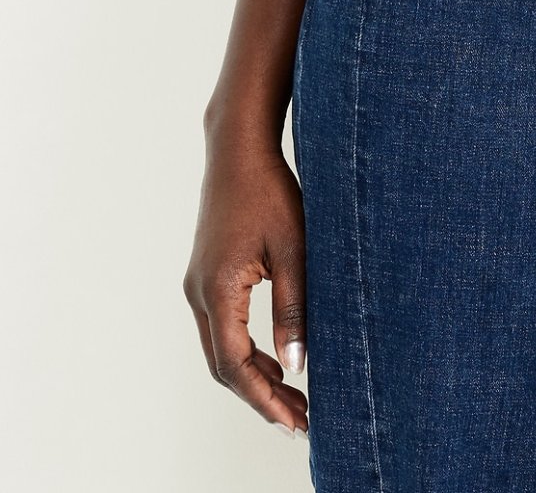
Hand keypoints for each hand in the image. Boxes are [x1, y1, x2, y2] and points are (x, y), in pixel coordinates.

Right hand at [183, 133, 309, 435]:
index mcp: (218, 290)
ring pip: (221, 349)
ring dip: (254, 376)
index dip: (265, 399)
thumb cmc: (270, 192)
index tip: (295, 422)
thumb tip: (298, 366)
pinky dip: (247, 351)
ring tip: (294, 398)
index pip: (236, 366)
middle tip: (300, 420)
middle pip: (224, 366)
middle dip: (261, 397)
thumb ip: (293, 308)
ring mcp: (199, 285)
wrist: (239, 151)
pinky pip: (223, 328)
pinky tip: (276, 360)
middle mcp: (199, 293)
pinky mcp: (207, 276)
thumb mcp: (293, 248)